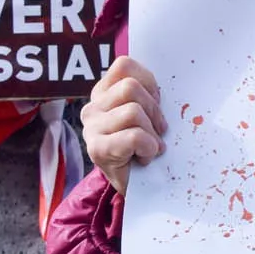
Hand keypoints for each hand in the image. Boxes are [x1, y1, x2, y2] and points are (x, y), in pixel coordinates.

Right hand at [81, 57, 167, 197]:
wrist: (136, 188)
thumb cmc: (145, 148)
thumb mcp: (147, 114)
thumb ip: (147, 94)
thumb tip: (164, 86)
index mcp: (104, 93)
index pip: (124, 65)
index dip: (148, 81)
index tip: (155, 102)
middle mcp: (92, 107)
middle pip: (131, 88)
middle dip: (154, 110)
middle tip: (157, 131)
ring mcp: (91, 128)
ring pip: (133, 111)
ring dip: (151, 133)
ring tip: (149, 147)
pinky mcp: (96, 149)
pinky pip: (133, 136)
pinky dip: (148, 148)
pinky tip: (144, 157)